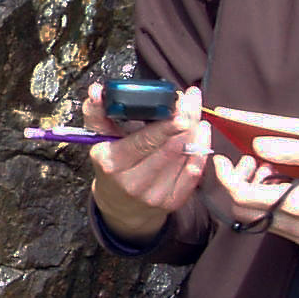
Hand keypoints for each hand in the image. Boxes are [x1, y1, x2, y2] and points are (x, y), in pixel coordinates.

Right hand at [84, 80, 210, 242]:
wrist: (121, 207)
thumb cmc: (111, 167)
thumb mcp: (99, 140)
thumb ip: (98, 112)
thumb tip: (97, 90)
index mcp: (112, 164)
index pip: (144, 141)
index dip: (165, 124)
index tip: (179, 104)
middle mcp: (134, 183)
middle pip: (169, 146)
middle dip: (185, 118)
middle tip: (191, 98)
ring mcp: (155, 195)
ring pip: (184, 156)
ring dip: (194, 130)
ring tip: (194, 112)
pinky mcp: (173, 201)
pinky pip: (194, 172)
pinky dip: (201, 148)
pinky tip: (201, 132)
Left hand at [212, 137, 298, 245]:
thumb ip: (291, 150)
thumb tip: (258, 146)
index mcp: (296, 205)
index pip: (242, 196)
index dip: (226, 177)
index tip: (223, 159)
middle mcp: (293, 227)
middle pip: (243, 211)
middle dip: (240, 184)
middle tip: (256, 161)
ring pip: (258, 218)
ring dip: (256, 193)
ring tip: (275, 169)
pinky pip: (274, 222)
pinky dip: (270, 202)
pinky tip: (288, 184)